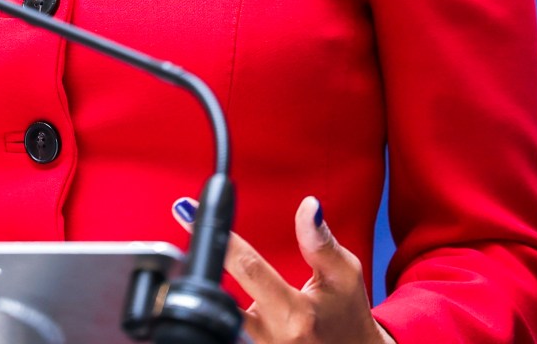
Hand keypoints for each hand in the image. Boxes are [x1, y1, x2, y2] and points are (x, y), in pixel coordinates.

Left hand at [172, 195, 394, 343]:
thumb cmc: (347, 315)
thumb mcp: (344, 275)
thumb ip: (321, 242)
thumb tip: (308, 206)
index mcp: (296, 314)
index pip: (249, 269)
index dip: (220, 239)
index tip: (189, 212)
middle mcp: (272, 336)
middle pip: (221, 297)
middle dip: (201, 265)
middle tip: (192, 237)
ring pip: (220, 316)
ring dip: (211, 288)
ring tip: (205, 261)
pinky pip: (227, 328)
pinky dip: (220, 308)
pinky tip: (218, 289)